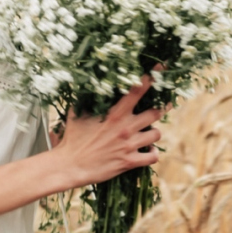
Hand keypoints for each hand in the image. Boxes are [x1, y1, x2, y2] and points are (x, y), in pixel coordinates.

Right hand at [49, 76, 164, 189]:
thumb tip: (88, 83)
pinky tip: (148, 150)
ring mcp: (129, 146)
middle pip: (156, 113)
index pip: (137, 90)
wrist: (70, 165)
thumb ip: (87, 98)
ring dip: (153, 132)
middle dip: (160, 109)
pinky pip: (153, 156)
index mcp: (115, 113)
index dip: (151, 77)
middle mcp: (126, 128)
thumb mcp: (77, 113)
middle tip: (160, 107)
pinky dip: (152, 153)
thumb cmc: (73, 138)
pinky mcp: (129, 162)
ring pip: (156, 134)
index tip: (161, 68)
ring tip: (148, 132)